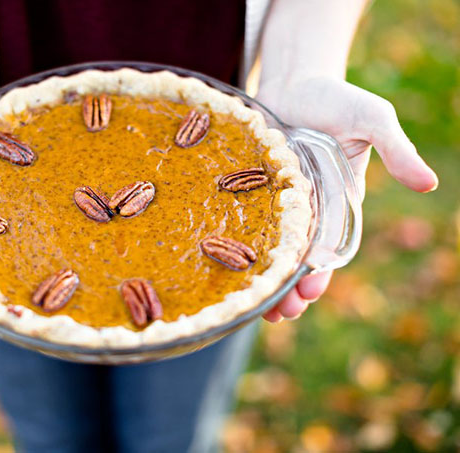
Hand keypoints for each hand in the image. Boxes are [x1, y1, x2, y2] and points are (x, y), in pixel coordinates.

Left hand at [255, 76, 437, 321]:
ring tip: (252, 308)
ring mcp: (274, 202)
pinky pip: (242, 225)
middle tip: (279, 313)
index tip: (309, 292)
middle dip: (290, 288)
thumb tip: (429, 184)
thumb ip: (396, 150)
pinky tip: (224, 271)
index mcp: (337, 201)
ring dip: (263, 279)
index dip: (321, 272)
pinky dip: (237, 248)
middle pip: (296, 259)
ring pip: (268, 250)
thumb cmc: (336, 98)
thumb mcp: (372, 120)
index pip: (329, 247)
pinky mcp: (248, 191)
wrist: (292, 79)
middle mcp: (305, 208)